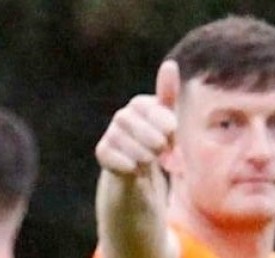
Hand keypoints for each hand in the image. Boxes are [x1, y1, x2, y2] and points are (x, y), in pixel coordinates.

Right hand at [94, 60, 178, 175]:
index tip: (171, 137)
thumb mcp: (169, 123)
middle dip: (162, 149)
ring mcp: (112, 134)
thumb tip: (169, 64)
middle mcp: (123, 116)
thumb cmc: (156, 146)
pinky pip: (126, 162)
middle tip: (160, 152)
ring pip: (141, 151)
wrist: (136, 176)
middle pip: (153, 136)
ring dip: (149, 160)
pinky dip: (134, 169)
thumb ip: (169, 96)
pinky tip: (135, 169)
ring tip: (148, 161)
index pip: (163, 117)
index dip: (170, 132)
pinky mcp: (103, 152)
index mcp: (141, 105)